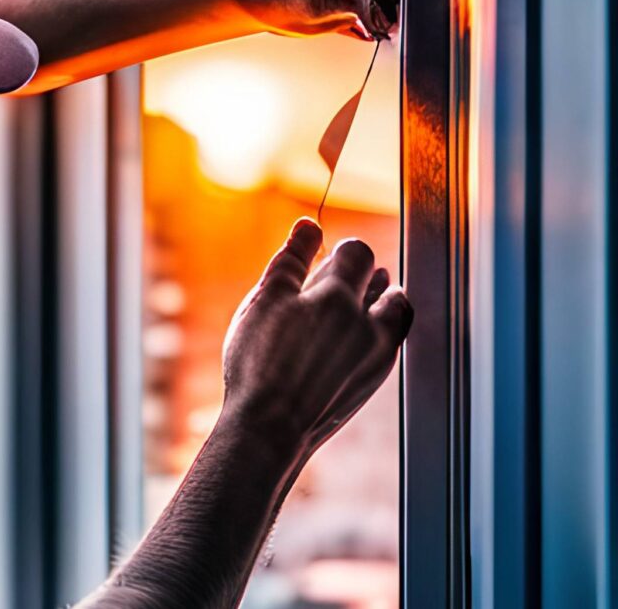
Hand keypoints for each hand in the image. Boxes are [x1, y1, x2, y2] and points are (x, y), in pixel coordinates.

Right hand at [221, 219, 410, 455]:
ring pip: (394, 311)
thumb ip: (291, 259)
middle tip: (330, 285)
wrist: (270, 427)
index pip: (357, 253)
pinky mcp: (375, 379)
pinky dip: (376, 331)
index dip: (339, 251)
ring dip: (377, 301)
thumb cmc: (258, 363)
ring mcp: (377, 353)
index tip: (322, 259)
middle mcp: (368, 322)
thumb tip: (308, 225)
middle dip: (359, 276)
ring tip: (349, 307)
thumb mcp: (264, 301)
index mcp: (338, 297)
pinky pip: (389, 342)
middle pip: (380, 281)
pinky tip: (349, 339)